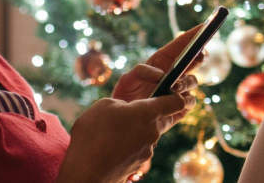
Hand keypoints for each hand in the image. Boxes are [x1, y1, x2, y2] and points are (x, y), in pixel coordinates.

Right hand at [56, 75, 198, 182]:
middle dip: (150, 112)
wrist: (87, 171)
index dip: (175, 95)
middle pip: (162, 118)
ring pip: (149, 133)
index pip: (177, 102)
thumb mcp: (104, 105)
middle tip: (130, 111)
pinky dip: (130, 144)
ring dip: (137, 129)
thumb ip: (122, 102)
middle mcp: (153, 132)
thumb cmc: (94, 134)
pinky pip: (140, 147)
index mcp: (147, 113)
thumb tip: (127, 109)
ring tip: (114, 131)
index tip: (168, 92)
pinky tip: (112, 145)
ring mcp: (148, 149)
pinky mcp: (140, 163)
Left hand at [112, 24, 206, 101]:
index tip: (205, 26)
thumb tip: (161, 75)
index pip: (181, 45)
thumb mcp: (128, 79)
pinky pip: (189, 102)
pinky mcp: (180, 108)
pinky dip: (184, 101)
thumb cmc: (126, 96)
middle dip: (198, 56)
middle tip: (198, 55)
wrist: (125, 121)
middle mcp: (175, 74)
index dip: (194, 35)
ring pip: (193, 81)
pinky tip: (176, 101)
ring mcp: (179, 91)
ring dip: (185, 82)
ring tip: (173, 86)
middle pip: (194, 61)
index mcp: (163, 62)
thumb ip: (141, 72)